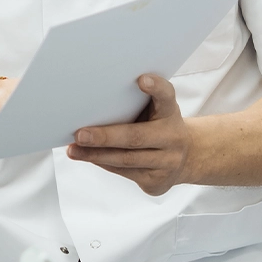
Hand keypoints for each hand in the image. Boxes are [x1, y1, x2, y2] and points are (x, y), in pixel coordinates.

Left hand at [66, 75, 194, 195]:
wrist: (188, 158)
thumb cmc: (158, 125)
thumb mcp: (156, 110)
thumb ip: (133, 103)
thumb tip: (90, 102)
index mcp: (170, 113)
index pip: (166, 96)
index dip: (156, 88)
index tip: (142, 79)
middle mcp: (172, 137)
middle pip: (136, 137)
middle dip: (105, 137)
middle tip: (80, 134)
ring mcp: (167, 162)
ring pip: (126, 160)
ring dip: (96, 155)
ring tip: (73, 150)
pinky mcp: (157, 181)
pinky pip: (124, 172)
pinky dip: (103, 163)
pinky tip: (87, 157)